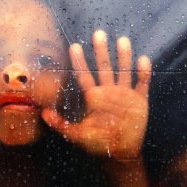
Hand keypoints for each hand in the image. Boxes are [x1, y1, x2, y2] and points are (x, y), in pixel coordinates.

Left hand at [42, 29, 151, 160]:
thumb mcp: (77, 135)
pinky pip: (142, 83)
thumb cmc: (98, 144)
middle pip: (104, 67)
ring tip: (122, 40)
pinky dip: (143, 73)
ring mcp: (124, 94)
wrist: (121, 153)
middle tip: (98, 33)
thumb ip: (61, 125)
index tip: (73, 46)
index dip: (79, 62)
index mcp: (93, 97)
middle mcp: (108, 91)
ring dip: (123, 57)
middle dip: (100, 51)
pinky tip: (143, 60)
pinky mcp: (139, 100)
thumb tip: (43, 114)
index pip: (84, 75)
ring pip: (123, 71)